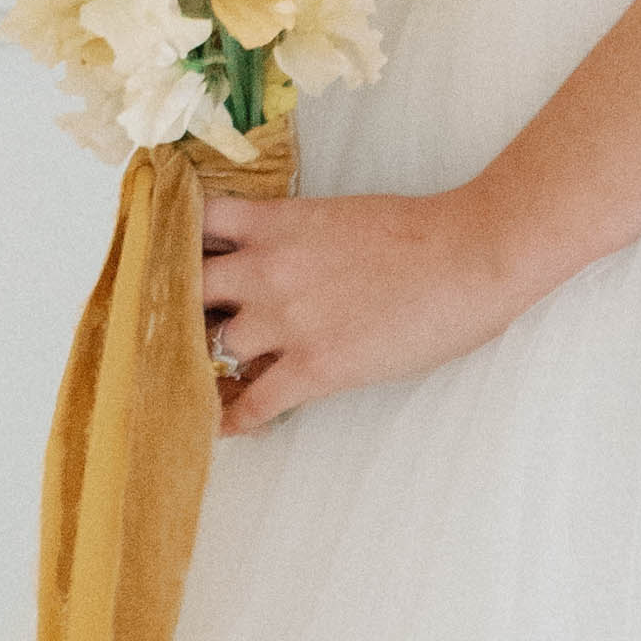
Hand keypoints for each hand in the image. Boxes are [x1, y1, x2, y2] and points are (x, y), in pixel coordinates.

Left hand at [194, 175, 512, 435]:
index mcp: (275, 223)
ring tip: (196, 378)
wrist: (469, 257)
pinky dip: (232, 419)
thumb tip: (268, 261)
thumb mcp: (337, 214)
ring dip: (203, 364)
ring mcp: (286, 321)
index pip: (195, 223)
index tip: (172, 259)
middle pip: (186, 289)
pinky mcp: (313, 367)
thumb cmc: (418, 233)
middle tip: (175, 325)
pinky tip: (222, 426)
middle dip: (179, 307)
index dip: (177, 243)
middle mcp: (266, 269)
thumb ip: (291, 235)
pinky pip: (251, 403)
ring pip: (209, 349)